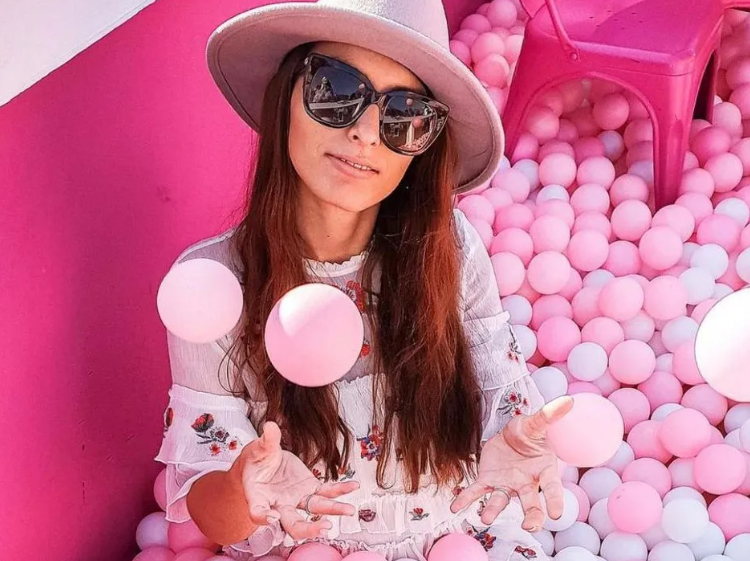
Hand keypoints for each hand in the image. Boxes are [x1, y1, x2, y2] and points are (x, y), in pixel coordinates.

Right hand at [229, 421, 358, 540]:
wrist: (262, 462)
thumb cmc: (255, 460)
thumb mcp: (258, 449)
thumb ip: (266, 441)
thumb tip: (270, 426)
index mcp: (259, 498)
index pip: (258, 513)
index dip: (264, 518)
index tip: (273, 517)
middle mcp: (279, 504)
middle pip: (292, 523)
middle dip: (308, 529)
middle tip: (324, 529)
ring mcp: (297, 498)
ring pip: (315, 509)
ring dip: (333, 510)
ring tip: (349, 510)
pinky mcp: (309, 488)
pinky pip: (326, 492)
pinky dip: (340, 489)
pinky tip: (354, 486)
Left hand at [450, 396, 572, 531]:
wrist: (510, 434)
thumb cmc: (528, 432)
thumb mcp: (536, 423)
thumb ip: (548, 415)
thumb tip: (568, 399)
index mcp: (544, 470)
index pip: (552, 487)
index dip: (555, 501)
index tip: (556, 515)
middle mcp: (526, 482)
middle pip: (531, 503)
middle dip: (532, 516)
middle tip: (530, 527)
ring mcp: (507, 484)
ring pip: (502, 500)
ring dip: (493, 510)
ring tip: (485, 518)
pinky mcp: (488, 480)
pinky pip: (477, 492)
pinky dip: (466, 499)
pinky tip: (455, 507)